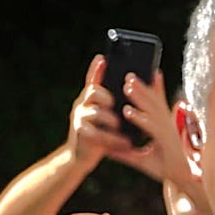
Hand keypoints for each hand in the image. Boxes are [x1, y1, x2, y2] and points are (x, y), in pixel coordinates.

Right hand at [65, 56, 128, 171]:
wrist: (82, 157)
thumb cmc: (101, 134)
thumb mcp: (108, 116)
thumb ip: (116, 103)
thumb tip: (136, 88)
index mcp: (90, 98)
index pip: (92, 79)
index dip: (96, 69)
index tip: (102, 58)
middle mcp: (82, 105)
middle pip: (93, 92)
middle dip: (106, 96)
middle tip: (114, 102)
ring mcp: (79, 119)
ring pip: (95, 113)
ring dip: (111, 119)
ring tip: (120, 125)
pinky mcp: (80, 134)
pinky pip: (97, 133)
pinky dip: (113, 138)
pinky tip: (125, 142)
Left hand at [103, 65, 181, 182]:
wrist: (180, 179)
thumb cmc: (164, 168)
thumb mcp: (140, 159)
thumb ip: (124, 152)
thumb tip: (107, 149)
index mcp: (163, 125)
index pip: (157, 103)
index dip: (152, 88)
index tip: (143, 74)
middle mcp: (165, 124)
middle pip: (153, 101)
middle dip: (141, 87)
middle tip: (128, 74)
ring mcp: (165, 130)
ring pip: (151, 110)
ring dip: (139, 97)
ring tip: (126, 86)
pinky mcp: (163, 140)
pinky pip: (148, 126)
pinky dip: (138, 118)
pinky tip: (127, 111)